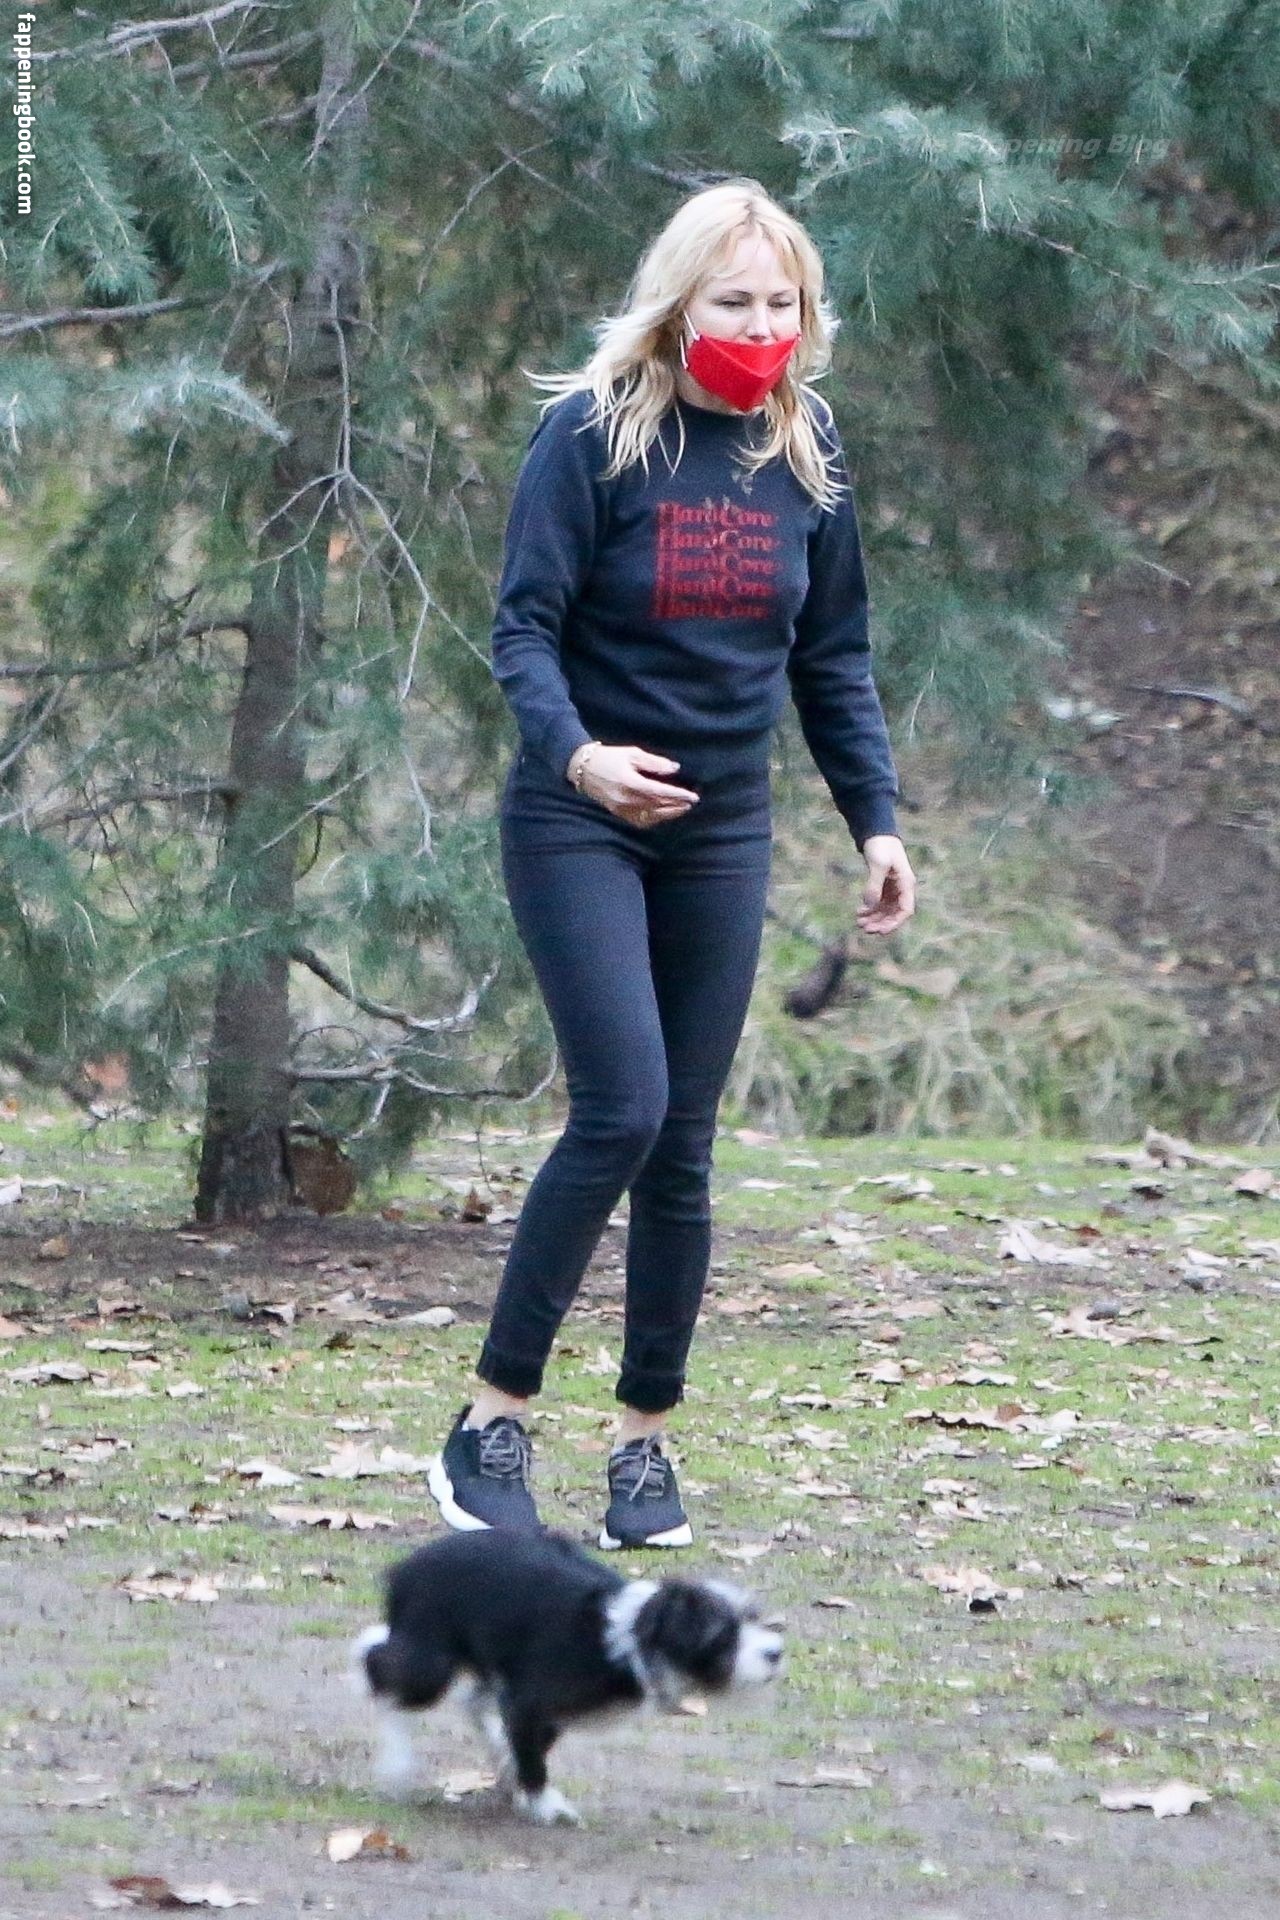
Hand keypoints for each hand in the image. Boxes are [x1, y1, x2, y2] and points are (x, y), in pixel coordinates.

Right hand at [573, 745, 700, 827]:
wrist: (584, 769)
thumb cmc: (609, 757)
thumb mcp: (632, 753)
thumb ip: (654, 762)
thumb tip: (674, 768)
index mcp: (631, 782)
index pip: (661, 792)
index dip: (678, 795)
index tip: (693, 797)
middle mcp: (627, 799)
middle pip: (658, 807)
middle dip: (677, 806)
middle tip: (691, 803)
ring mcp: (622, 809)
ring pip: (651, 817)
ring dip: (668, 814)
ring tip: (682, 809)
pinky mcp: (619, 814)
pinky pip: (640, 821)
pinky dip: (655, 820)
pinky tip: (664, 815)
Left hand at [857, 834, 915, 935]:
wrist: (876, 831)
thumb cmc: (881, 845)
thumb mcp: (878, 864)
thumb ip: (874, 885)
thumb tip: (869, 905)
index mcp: (906, 883)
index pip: (905, 910)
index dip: (894, 923)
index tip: (880, 931)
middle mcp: (902, 887)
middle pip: (894, 913)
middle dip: (880, 923)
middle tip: (864, 929)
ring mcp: (893, 887)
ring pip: (885, 909)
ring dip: (874, 918)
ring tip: (858, 922)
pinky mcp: (884, 885)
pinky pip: (879, 902)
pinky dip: (870, 909)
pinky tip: (859, 912)